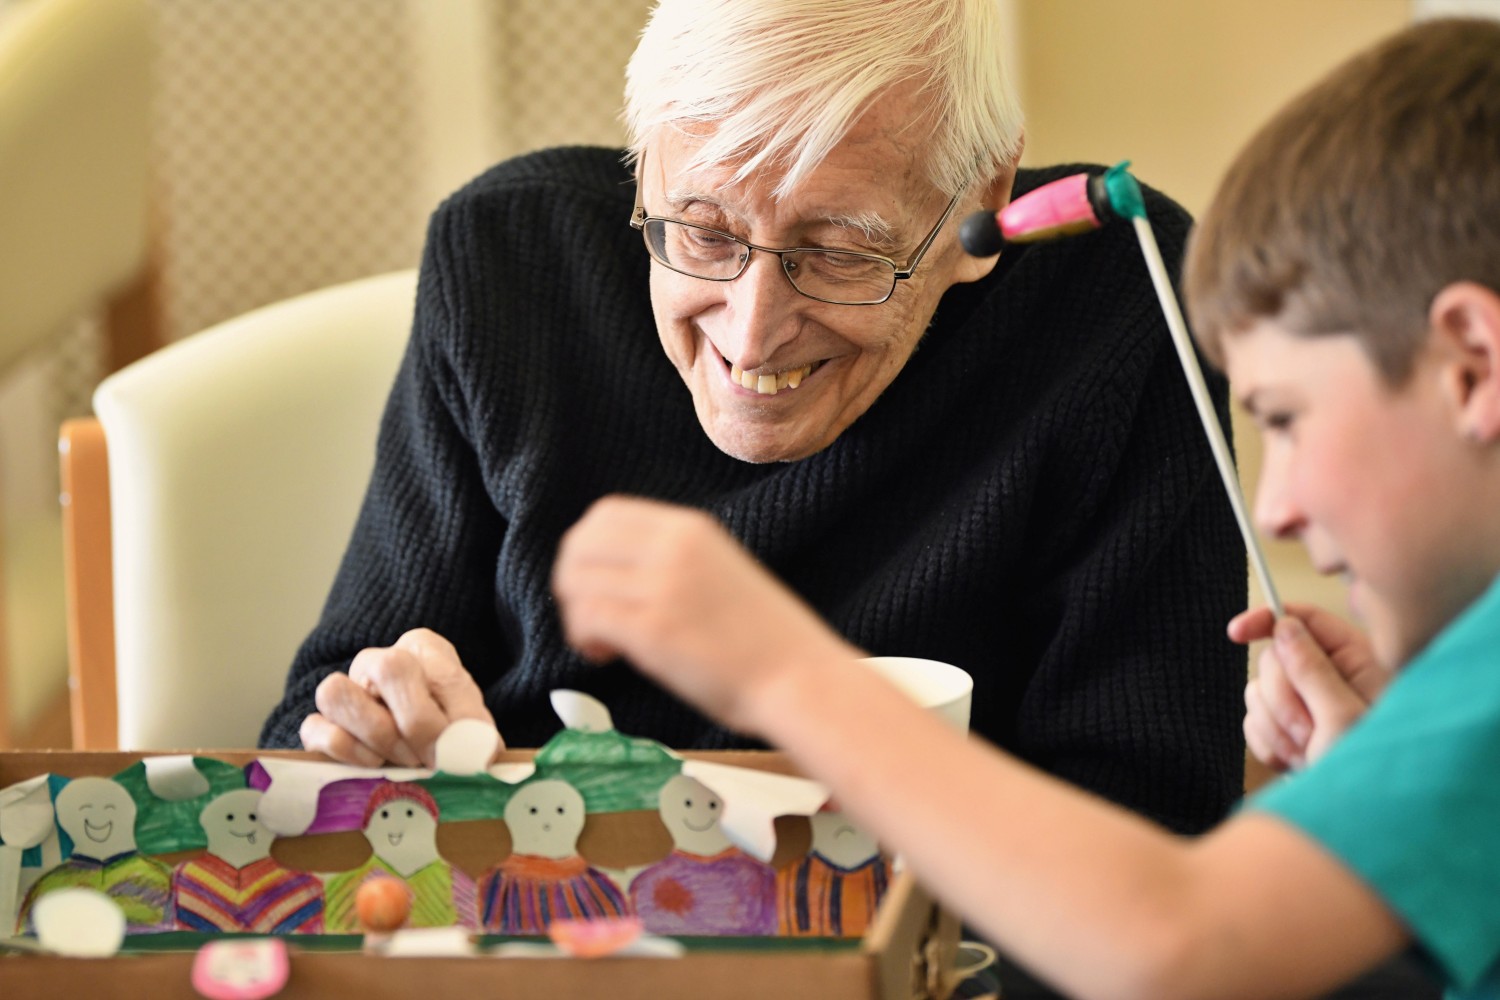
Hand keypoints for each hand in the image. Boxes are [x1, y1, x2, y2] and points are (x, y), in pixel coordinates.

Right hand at [299, 628, 499, 767]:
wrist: (419, 753)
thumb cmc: (449, 732)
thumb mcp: (472, 728)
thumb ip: (475, 734)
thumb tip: (476, 754)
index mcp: (422, 649)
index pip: (438, 669)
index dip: (453, 716)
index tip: (461, 750)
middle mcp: (378, 661)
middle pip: (387, 667)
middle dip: (416, 724)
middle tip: (432, 758)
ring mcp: (345, 690)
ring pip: (336, 692)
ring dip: (377, 734)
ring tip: (405, 761)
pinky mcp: (319, 724)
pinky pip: (315, 727)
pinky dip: (346, 750)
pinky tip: (374, 765)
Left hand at [552, 496, 862, 733]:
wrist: (801, 679)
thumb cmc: (765, 641)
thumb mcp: (719, 572)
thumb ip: (672, 562)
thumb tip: (613, 575)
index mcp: (690, 529)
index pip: (605, 514)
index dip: (586, 549)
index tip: (597, 583)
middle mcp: (673, 547)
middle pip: (581, 543)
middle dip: (571, 581)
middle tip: (591, 616)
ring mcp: (662, 586)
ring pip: (576, 581)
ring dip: (576, 614)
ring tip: (604, 643)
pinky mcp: (654, 628)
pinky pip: (588, 616)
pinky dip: (583, 637)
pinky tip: (607, 655)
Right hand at [1228, 603, 1388, 771]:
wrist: (1367, 828)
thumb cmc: (1371, 774)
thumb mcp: (1343, 717)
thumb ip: (1312, 669)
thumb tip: (1284, 627)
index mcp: (1357, 663)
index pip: (1304, 620)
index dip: (1268, 619)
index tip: (1237, 632)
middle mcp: (1332, 680)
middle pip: (1274, 661)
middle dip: (1282, 698)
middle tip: (1309, 731)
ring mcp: (1309, 708)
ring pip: (1259, 693)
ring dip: (1277, 726)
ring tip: (1309, 753)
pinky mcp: (1291, 733)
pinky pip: (1254, 723)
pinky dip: (1269, 744)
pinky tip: (1296, 763)